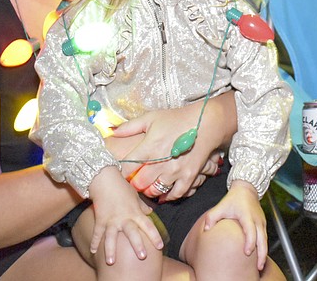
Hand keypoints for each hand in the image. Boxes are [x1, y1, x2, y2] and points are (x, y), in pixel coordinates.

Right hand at [88, 166, 163, 264]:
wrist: (105, 179)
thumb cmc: (122, 187)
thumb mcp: (135, 195)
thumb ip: (142, 206)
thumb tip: (149, 211)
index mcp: (135, 212)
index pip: (148, 225)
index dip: (155, 236)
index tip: (160, 246)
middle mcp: (124, 218)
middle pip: (132, 233)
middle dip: (137, 245)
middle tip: (142, 256)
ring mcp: (111, 220)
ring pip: (111, 237)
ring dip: (111, 249)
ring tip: (111, 262)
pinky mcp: (100, 219)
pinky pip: (97, 233)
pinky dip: (94, 242)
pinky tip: (93, 252)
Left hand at [112, 101, 227, 199]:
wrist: (205, 122)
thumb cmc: (177, 119)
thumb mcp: (151, 118)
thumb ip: (129, 127)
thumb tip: (111, 132)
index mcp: (148, 148)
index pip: (127, 169)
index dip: (123, 173)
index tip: (124, 172)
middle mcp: (160, 162)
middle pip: (139, 183)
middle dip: (135, 184)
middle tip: (136, 181)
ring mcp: (175, 171)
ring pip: (155, 191)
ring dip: (149, 191)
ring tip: (148, 186)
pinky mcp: (188, 176)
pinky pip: (176, 194)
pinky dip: (168, 197)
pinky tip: (164, 195)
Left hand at [202, 181, 267, 270]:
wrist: (246, 189)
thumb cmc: (234, 199)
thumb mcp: (221, 206)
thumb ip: (212, 217)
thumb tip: (206, 229)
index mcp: (247, 216)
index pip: (251, 231)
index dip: (250, 242)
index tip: (247, 252)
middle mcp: (257, 220)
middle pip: (262, 239)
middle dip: (261, 253)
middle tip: (258, 266)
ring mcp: (262, 222)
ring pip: (265, 240)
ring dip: (264, 253)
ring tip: (260, 266)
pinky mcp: (263, 224)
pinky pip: (264, 237)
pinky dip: (263, 247)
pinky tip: (260, 256)